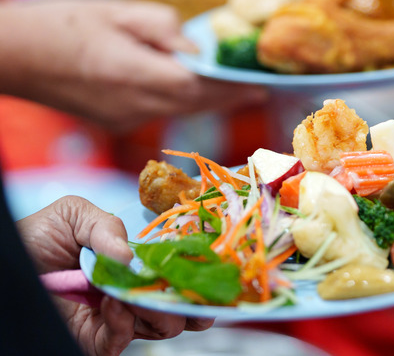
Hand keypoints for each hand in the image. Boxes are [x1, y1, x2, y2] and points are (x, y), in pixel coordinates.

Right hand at [0, 0, 267, 131]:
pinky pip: (159, 113)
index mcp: (139, 76)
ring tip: (237, 93)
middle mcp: (137, 106)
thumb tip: (198, 48)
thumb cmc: (64, 25)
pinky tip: (193, 93)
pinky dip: (181, 104)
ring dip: (208, 103)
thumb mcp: (119, 12)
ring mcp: (125, 119)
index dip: (234, 89)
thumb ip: (165, 30)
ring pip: (179, 112)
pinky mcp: (116, 122)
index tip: (261, 85)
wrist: (14, 56)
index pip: (201, 89)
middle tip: (259, 91)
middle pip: (196, 105)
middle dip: (229, 99)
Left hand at [16, 196, 213, 355]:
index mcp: (136, 262)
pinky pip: (123, 339)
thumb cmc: (35, 237)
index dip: (199, 269)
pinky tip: (113, 303)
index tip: (212, 263)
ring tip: (134, 290)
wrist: (5, 262)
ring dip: (157, 308)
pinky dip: (124, 322)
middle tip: (186, 284)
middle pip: (181, 304)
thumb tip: (131, 257)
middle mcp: (133, 291)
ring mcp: (117, 318)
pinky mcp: (96, 340)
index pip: (179, 270)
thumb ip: (107, 225)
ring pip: (162, 325)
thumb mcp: (73, 214)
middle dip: (191, 297)